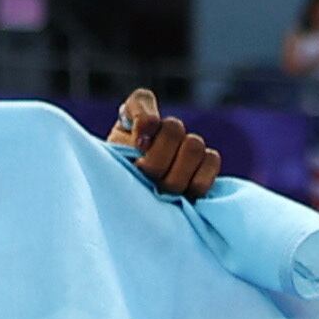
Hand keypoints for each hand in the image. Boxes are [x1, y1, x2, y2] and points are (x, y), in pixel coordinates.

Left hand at [108, 91, 222, 201]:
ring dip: (176, 175)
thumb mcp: (107, 169)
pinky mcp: (204, 165)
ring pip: (194, 146)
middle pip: (174, 128)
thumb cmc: (116, 192)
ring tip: (163, 193)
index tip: (138, 144)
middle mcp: (160, 130)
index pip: (141, 101)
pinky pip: (211, 161)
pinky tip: (185, 194)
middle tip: (147, 180)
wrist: (130, 217)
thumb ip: (118, 148)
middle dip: (158, 161)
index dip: (144, 119)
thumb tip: (142, 141)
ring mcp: (184, 145)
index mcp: (131, 122)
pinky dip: (198, 180)